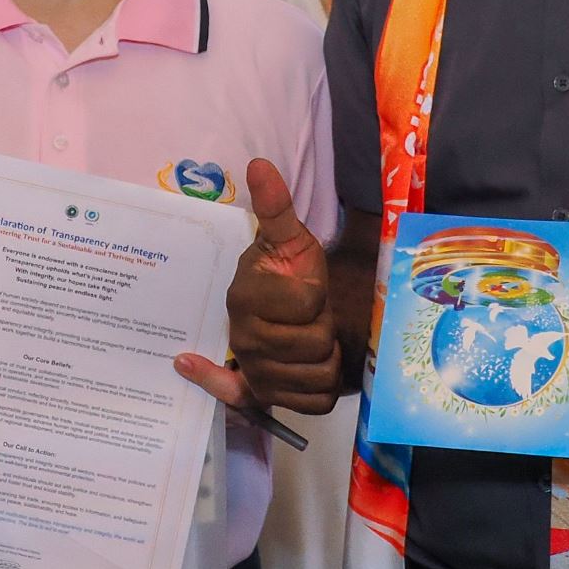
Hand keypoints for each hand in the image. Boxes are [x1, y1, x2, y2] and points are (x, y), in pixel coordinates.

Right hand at [178, 159, 339, 416]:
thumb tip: (259, 164)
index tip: (307, 288)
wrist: (279, 313)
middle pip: (315, 344)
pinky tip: (305, 374)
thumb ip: (274, 206)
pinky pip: (309, 404)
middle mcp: (243, 337)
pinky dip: (318, 391)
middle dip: (324, 329)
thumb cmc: (288, 272)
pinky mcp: (264, 397)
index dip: (318, 295)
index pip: (307, 303)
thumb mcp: (289, 237)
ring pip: (316, 376)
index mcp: (246, 296)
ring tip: (311, 342)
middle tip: (311, 317)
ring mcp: (253, 370)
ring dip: (325, 360)